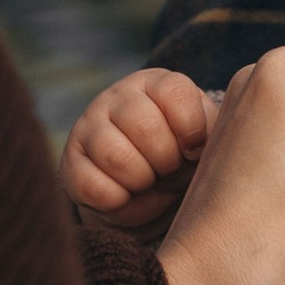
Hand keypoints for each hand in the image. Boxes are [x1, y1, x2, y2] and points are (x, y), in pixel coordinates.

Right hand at [62, 67, 221, 238]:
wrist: (146, 195)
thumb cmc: (183, 162)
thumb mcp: (203, 143)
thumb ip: (213, 134)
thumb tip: (205, 147)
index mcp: (156, 84)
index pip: (175, 93)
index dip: (191, 130)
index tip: (194, 150)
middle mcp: (118, 97)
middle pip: (144, 125)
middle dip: (166, 161)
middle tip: (169, 170)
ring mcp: (89, 127)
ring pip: (117, 156)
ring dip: (142, 181)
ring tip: (148, 182)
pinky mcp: (70, 163)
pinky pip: (93, 186)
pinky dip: (117, 200)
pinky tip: (125, 196)